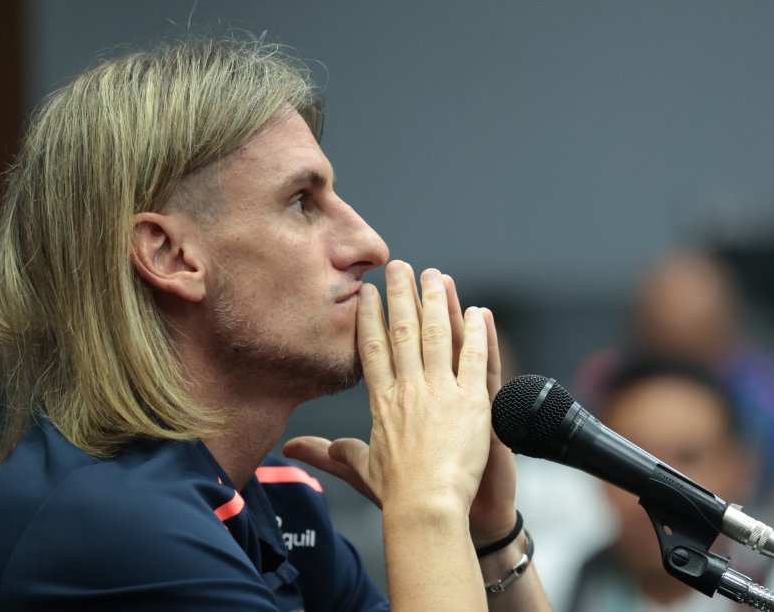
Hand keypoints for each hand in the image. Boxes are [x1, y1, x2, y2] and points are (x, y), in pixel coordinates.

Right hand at [284, 260, 492, 516]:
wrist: (429, 508)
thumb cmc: (398, 495)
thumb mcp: (362, 469)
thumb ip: (332, 453)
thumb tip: (295, 450)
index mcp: (383, 403)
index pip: (373, 351)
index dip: (370, 319)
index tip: (367, 294)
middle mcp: (409, 390)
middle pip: (403, 332)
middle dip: (400, 296)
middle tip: (399, 267)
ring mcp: (441, 392)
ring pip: (437, 335)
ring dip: (435, 302)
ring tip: (434, 275)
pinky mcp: (472, 400)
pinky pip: (474, 357)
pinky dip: (477, 332)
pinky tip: (478, 311)